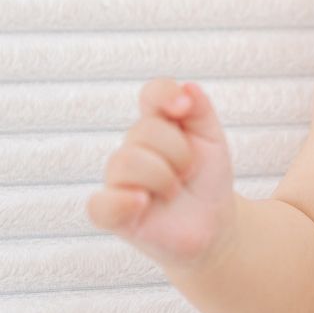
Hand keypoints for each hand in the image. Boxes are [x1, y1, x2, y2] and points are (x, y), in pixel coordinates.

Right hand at [87, 77, 238, 271]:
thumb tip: (187, 88)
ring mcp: (120, 181)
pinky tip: (142, 202)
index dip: (164, 94)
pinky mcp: (114, 215)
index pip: (151, 94)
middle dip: (178, 153)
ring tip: (174, 192)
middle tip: (188, 173)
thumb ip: (200, 110)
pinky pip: (99, 205)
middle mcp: (133, 148)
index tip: (184, 108)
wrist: (214, 224)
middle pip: (143, 130)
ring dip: (162, 177)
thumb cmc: (207, 179)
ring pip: (125, 162)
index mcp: (158, 125)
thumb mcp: (212, 140)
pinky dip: (120, 201)